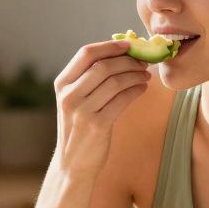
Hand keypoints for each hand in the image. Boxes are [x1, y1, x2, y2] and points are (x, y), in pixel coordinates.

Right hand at [52, 40, 152, 178]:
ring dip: (135, 75)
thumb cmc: (79, 128)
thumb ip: (89, 79)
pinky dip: (136, 91)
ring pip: (115, 82)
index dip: (110, 46)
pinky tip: (143, 88)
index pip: (86, 53)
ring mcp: (82, 111)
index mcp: (62, 84)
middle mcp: (69, 95)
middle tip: (144, 61)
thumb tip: (122, 53)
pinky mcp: (97, 125)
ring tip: (146, 75)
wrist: (73, 163)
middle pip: (104, 65)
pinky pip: (122, 100)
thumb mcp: (75, 101)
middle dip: (128, 60)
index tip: (129, 44)